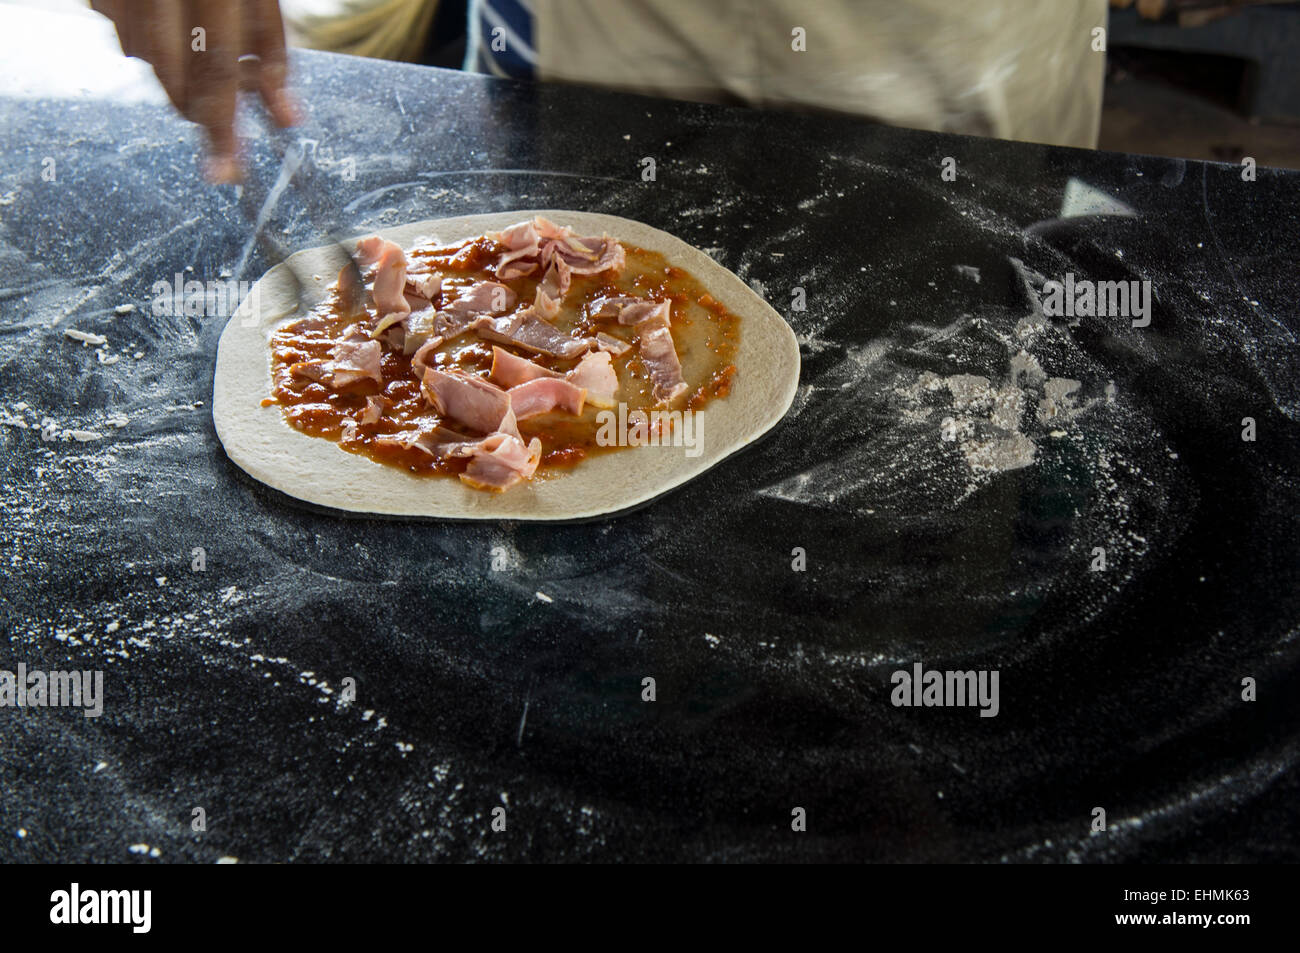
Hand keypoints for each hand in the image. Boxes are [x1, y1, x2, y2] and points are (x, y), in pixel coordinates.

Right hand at [91, 0, 299, 183]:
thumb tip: (285, 118)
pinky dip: (142, 32)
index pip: (216, 68)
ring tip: (194, 37)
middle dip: (195, 105)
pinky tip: (164, 10)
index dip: (221, 125)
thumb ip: (274, 49)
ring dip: (169, 66)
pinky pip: (115, 22)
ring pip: (137, 51)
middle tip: (213, 114)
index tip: (224, 169)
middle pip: (170, 71)